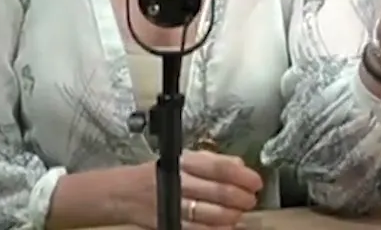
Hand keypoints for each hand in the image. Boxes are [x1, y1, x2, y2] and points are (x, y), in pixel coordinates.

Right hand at [119, 151, 261, 228]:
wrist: (124, 193)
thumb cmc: (158, 174)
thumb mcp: (183, 158)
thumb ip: (212, 161)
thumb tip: (240, 166)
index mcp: (183, 162)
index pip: (219, 167)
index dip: (242, 176)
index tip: (256, 181)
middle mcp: (178, 182)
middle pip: (219, 192)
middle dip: (242, 198)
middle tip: (251, 199)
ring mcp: (174, 205)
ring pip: (212, 214)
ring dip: (233, 215)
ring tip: (240, 213)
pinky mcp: (170, 223)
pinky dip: (218, 229)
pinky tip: (227, 226)